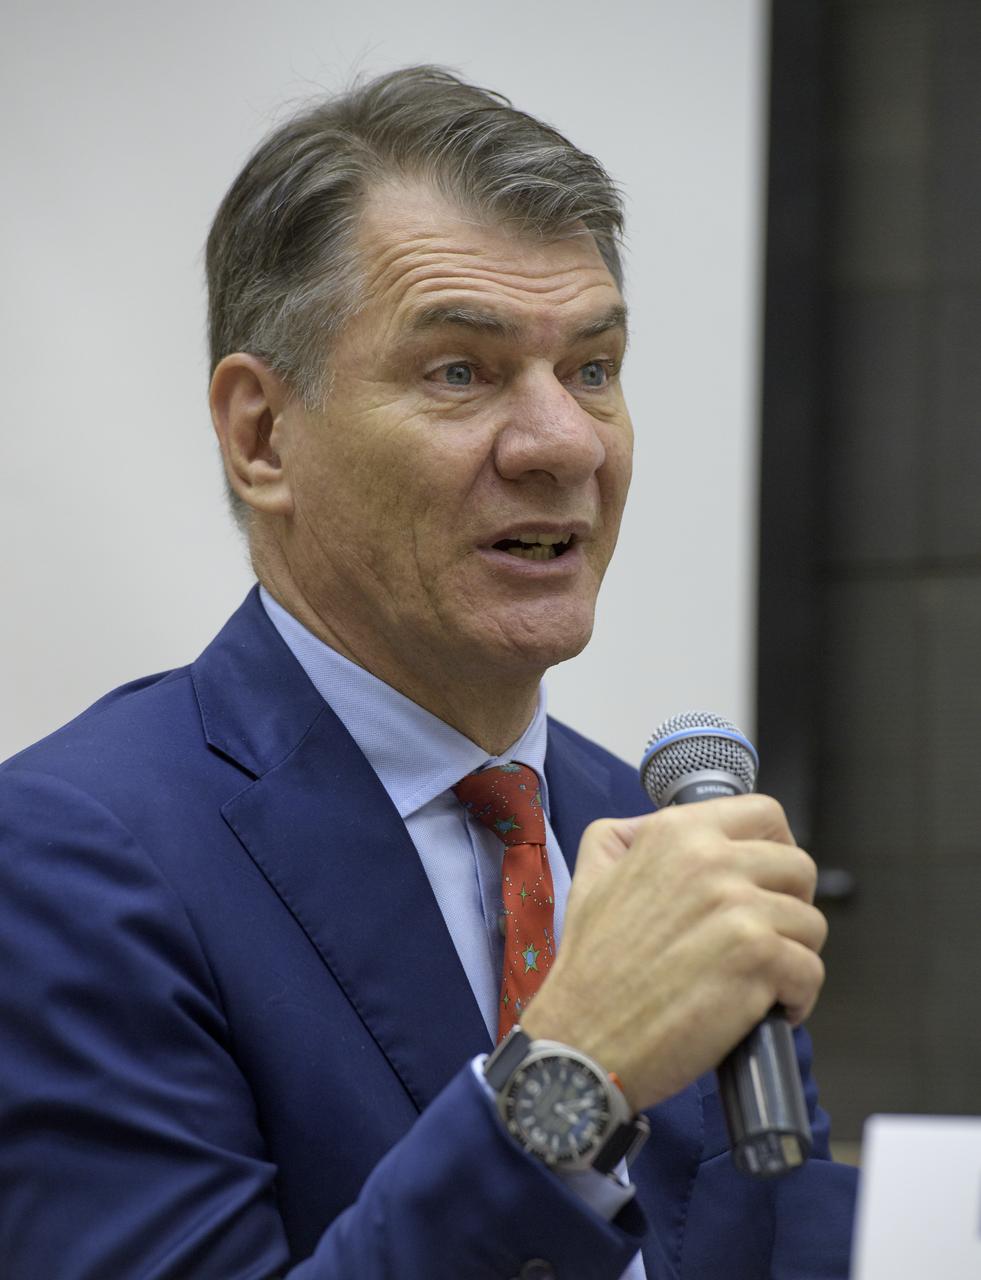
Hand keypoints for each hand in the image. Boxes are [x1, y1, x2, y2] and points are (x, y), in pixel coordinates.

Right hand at [520, 795, 826, 1112]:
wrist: (584, 1038)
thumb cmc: (590, 968)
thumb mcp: (593, 874)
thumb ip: (627, 836)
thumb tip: (660, 827)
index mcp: (677, 833)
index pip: (765, 814)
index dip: (775, 848)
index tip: (768, 880)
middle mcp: (711, 860)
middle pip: (799, 867)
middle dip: (790, 905)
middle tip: (763, 937)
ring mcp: (739, 908)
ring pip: (811, 922)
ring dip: (793, 955)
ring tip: (758, 978)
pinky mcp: (758, 959)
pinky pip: (811, 971)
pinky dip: (796, 997)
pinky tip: (765, 1010)